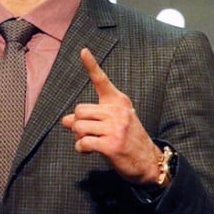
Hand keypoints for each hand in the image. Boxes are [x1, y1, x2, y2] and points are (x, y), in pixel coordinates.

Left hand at [60, 48, 163, 184]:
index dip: (91, 65)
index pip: (102, 81)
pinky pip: (83, 142)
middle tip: (85, 132)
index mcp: (119, 102)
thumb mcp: (113, 124)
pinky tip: (88, 150)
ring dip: (78, 137)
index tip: (83, 51)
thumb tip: (65, 120)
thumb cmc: (128, 140)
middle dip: (77, 123)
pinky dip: (81, 148)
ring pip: (79, 126)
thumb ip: (90, 118)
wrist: (149, 161)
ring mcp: (116, 128)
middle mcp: (118, 112)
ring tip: (88, 142)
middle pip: (80, 110)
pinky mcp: (111, 145)